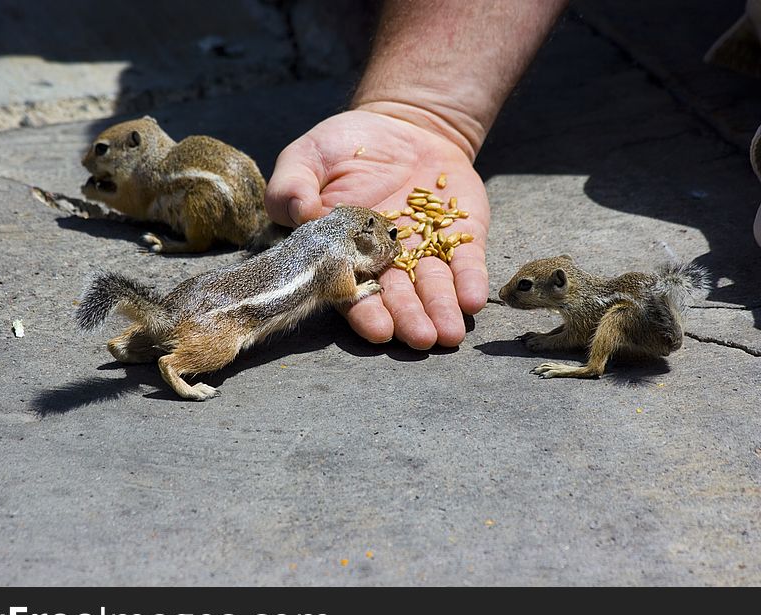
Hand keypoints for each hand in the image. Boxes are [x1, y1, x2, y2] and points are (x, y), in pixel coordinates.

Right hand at [266, 109, 488, 348]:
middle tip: (421, 339)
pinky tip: (473, 300)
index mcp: (345, 253)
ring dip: (442, 311)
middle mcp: (386, 262)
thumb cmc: (343, 146)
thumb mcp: (307, 157)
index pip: (353, 289)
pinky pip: (467, 262)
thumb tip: (300, 212)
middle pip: (398, 297)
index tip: (377, 329)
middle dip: (410, 320)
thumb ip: (291, 186)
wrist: (400, 125)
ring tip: (449, 333)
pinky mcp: (461, 235)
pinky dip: (470, 281)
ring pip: (434, 287)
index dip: (365, 312)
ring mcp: (426, 250)